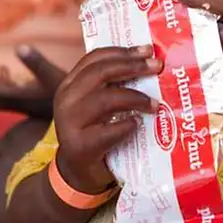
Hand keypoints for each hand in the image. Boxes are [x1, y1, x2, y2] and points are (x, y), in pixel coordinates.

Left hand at [0, 45, 64, 117]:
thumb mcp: (52, 74)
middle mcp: (14, 103)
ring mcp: (20, 103)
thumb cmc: (65, 91)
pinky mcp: (28, 101)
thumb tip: (20, 46)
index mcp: (15, 98)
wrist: (78, 112)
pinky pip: (7, 94)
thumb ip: (35, 61)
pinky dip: (0, 83)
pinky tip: (4, 70)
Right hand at [53, 46, 160, 193]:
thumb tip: (151, 63)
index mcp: (70, 84)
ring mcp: (69, 123)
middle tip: (156, 66)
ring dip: (135, 98)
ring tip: (155, 104)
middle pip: (100, 73)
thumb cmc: (97, 132)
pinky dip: (127, 126)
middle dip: (132, 66)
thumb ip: (113, 85)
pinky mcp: (80, 146)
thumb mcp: (98, 105)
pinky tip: (138, 124)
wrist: (78, 173)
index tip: (147, 49)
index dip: (122, 51)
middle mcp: (65, 99)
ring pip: (105, 99)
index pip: (95, 58)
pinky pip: (108, 131)